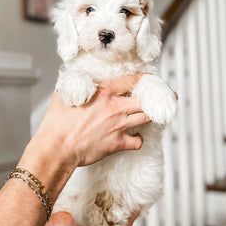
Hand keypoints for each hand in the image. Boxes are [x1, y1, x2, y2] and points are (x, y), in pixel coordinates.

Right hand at [27, 73, 150, 173]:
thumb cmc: (57, 122)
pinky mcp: (117, 143)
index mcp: (104, 90)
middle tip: (168, 96)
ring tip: (156, 113)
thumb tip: (81, 78)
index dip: (146, 79)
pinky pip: (137, 141)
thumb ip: (78, 82)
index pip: (133, 80)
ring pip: (147, 117)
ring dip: (152, 115)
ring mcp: (119, 125)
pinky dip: (139, 139)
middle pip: (146, 99)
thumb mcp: (65, 91)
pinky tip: (135, 137)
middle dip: (160, 97)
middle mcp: (115, 107)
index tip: (152, 80)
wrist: (57, 147)